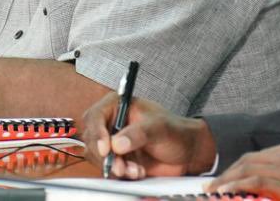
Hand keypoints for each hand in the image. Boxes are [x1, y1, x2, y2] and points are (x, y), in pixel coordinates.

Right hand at [80, 91, 216, 178]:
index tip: (106, 148)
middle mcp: (112, 123)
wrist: (187, 152)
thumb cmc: (175, 131)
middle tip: (120, 166)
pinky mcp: (119, 159)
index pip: (96, 117)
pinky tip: (138, 172)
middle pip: (92, 139)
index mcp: (118, 106)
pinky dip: (121, 174)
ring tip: (135, 170)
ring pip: (98, 157)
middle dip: (105, 156)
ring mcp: (114, 142)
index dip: (97, 132)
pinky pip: (109, 168)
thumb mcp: (158, 128)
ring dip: (114, 167)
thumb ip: (138, 133)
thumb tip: (117, 144)